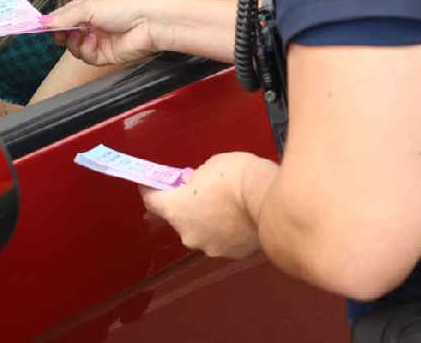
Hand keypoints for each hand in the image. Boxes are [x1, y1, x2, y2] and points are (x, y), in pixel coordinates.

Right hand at [45, 0, 158, 65]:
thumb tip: (44, 22)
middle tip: (57, 34)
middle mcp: (94, 21)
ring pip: (74, 46)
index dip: (53, 20)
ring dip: (74, 41)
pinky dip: (86, 49)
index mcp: (91, 4)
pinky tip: (93, 40)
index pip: (65, 13)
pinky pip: (86, 56)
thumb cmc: (125, 6)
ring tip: (80, 34)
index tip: (38, 26)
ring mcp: (99, 38)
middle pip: (67, 31)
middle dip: (60, 33)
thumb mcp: (89, 5)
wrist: (150, 23)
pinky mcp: (105, 54)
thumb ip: (65, 16)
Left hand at [141, 152, 272, 259]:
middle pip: (179, 218)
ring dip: (207, 220)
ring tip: (225, 205)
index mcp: (176, 210)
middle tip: (199, 190)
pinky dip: (226, 230)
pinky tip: (240, 217)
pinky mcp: (232, 255)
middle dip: (186, 205)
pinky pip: (223, 238)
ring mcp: (210, 248)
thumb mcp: (211, 166)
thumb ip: (197, 180)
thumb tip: (198, 188)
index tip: (151, 182)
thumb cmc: (236, 176)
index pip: (152, 201)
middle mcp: (188, 234)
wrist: (269, 200)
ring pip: (202, 231)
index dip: (150, 189)